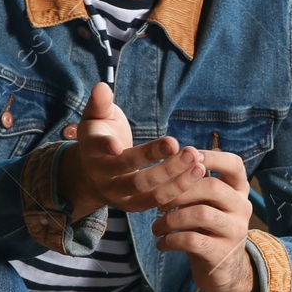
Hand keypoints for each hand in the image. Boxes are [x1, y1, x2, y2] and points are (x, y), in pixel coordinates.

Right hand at [59, 83, 206, 219]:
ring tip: (198, 162)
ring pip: (149, 192)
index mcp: (92, 152)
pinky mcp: (135, 205)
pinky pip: (159, 201)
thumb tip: (101, 86)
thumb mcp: (96, 118)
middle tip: (182, 147)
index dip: (106, 146)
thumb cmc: (101, 136)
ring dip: (176, 179)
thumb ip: (99, 103)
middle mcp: (104, 178)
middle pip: (132, 175)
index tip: (117, 144)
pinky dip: (180, 190)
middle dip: (158, 163)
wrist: (93, 173)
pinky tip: (199, 173)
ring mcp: (119, 195)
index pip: (98, 149)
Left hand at [151, 149, 255, 291]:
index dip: (211, 157)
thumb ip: (196, 184)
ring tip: (156, 227)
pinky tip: (162, 244)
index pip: (234, 165)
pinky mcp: (222, 253)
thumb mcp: (207, 204)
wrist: (223, 271)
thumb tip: (171, 159)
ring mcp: (235, 231)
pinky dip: (170, 240)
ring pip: (200, 213)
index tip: (185, 158)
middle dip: (179, 191)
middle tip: (159, 203)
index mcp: (239, 191)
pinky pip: (192, 240)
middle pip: (212, 187)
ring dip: (170, 219)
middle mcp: (242, 208)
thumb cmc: (208, 229)